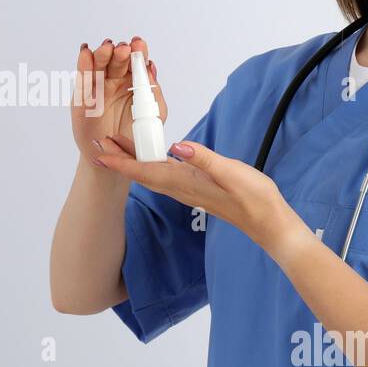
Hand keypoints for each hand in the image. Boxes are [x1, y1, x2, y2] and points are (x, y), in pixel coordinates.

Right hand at [70, 37, 165, 159]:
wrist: (117, 158)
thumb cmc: (136, 135)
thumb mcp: (154, 113)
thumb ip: (154, 91)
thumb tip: (151, 68)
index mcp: (134, 81)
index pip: (135, 61)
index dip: (137, 51)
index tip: (139, 45)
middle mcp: (115, 80)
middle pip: (117, 60)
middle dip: (120, 52)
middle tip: (124, 49)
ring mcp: (98, 87)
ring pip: (99, 65)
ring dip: (102, 54)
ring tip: (107, 49)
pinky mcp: (82, 97)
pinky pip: (83, 79)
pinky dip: (83, 64)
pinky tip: (85, 53)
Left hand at [94, 138, 312, 262]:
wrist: (268, 221)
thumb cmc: (254, 198)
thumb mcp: (232, 173)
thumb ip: (205, 159)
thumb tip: (178, 146)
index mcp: (186, 182)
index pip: (146, 171)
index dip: (121, 163)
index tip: (100, 154)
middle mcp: (181, 188)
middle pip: (142, 173)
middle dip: (119, 161)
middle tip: (99, 145)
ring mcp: (188, 189)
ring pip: (152, 175)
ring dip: (132, 163)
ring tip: (116, 148)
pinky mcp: (196, 188)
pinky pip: (165, 175)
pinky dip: (150, 165)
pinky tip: (150, 158)